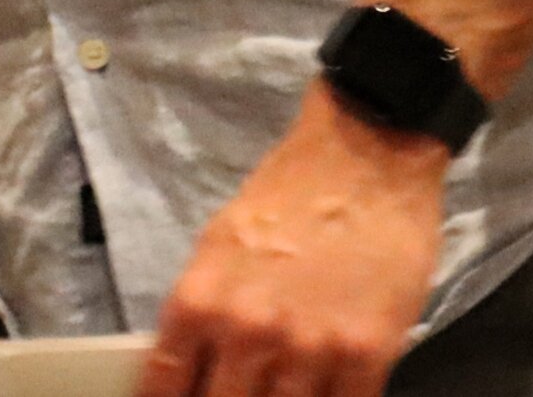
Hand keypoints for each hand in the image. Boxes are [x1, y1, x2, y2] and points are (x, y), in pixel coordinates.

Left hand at [142, 85, 450, 396]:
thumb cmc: (291, 196)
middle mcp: (248, 332)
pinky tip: (324, 394)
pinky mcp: (367, 355)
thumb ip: (206, 311)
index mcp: (201, 301)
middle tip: (234, 391)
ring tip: (278, 391)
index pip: (166, 382)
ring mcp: (310, 348)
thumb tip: (194, 361)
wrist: (363, 159)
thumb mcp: (218, 246)